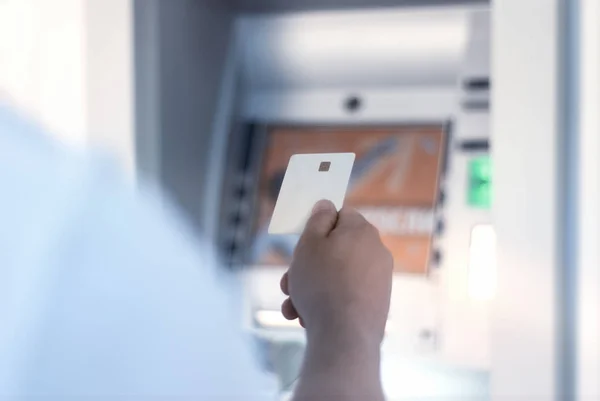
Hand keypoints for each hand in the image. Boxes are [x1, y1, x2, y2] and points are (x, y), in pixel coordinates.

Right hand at [280, 200, 392, 345]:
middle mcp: (376, 252)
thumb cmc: (322, 284)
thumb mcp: (309, 244)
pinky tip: (306, 318)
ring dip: (310, 288)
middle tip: (288, 282)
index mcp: (362, 231)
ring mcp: (378, 280)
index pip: (340, 215)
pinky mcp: (376, 305)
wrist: (345, 337)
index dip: (318, 227)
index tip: (302, 243)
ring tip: (292, 306)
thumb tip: (327, 205)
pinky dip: (326, 303)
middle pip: (335, 250)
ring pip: (335, 276)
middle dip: (307, 266)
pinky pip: (345, 296)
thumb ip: (317, 220)